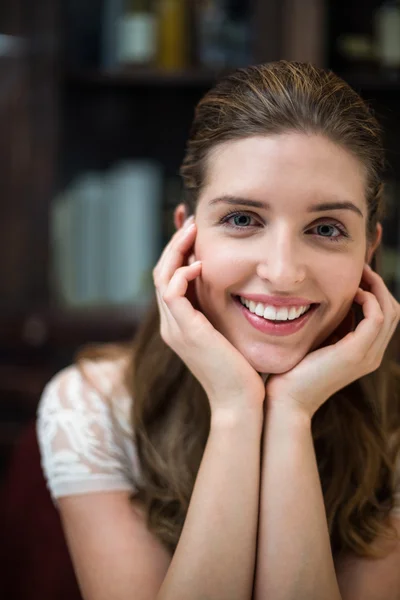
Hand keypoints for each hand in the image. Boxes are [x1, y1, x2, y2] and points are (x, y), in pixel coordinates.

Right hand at [153, 217, 265, 414]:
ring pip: (162, 276)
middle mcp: (173, 324)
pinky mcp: (185, 330)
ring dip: (176, 249)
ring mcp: (175, 328)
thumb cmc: (245, 371)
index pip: (171, 277)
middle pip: (162, 271)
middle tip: (191, 219)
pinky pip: (172, 292)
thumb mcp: (233, 333)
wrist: (242, 403)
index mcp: (182, 323)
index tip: (194, 228)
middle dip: (175, 242)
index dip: (179, 250)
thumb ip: (228, 312)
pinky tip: (201, 263)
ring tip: (193, 229)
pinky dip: (182, 273)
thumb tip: (244, 288)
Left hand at [265, 264, 399, 418]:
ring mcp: (367, 355)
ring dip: (376, 287)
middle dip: (379, 285)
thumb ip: (330, 325)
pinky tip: (351, 292)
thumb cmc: (293, 371)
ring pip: (390, 311)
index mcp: (365, 352)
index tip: (357, 274)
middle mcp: (372, 355)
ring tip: (359, 274)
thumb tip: (330, 299)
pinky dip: (368, 299)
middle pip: (393, 311)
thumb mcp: (317, 341)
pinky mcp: (356, 353)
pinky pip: (375, 318)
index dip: (375, 291)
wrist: (285, 400)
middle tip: (361, 268)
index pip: (384, 315)